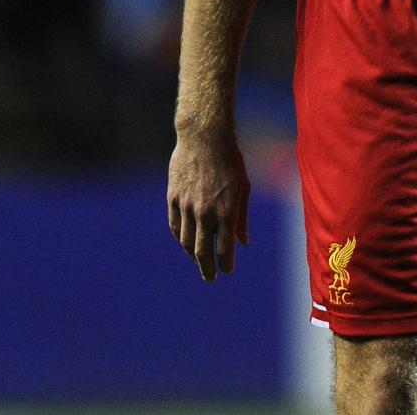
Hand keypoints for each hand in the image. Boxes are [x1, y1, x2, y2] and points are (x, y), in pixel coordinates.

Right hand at [167, 132, 250, 280]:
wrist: (204, 137)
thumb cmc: (230, 160)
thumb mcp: (243, 186)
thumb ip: (242, 217)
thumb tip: (243, 242)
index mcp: (226, 211)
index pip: (224, 250)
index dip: (225, 264)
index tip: (227, 271)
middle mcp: (205, 212)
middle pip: (202, 252)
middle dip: (207, 269)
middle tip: (210, 278)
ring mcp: (187, 206)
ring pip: (186, 242)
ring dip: (193, 255)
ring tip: (199, 260)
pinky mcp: (173, 198)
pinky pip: (175, 226)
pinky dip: (181, 238)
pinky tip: (186, 242)